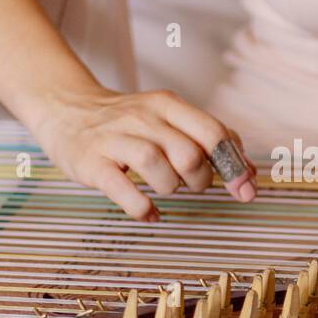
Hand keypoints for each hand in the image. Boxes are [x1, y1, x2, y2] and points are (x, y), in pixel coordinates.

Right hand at [30, 87, 256, 220]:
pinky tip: (149, 212)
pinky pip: (122, 190)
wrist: (66, 110)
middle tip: (191, 184)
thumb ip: (209, 139)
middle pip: (189, 153)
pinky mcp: (91, 163)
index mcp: (168, 105)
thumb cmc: (128, 123)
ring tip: (165, 190)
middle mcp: (143, 118)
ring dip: (171, 188)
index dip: (235, 166)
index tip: (246, 190)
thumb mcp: (169, 118)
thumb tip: (250, 173)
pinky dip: (142, 208)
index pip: (214, 132)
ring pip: (157, 167)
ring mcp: (114, 139)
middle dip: (201, 179)